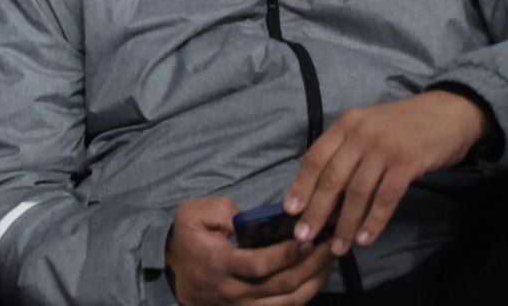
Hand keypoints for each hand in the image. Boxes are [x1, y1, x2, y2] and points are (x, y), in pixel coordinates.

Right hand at [165, 197, 332, 305]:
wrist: (174, 274)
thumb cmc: (187, 240)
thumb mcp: (192, 214)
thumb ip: (220, 210)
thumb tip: (247, 217)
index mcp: (221, 265)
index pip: (259, 265)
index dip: (286, 254)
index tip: (307, 238)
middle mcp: (236, 292)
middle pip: (282, 285)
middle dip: (311, 265)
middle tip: (332, 245)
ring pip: (290, 302)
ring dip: (315, 281)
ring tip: (331, 259)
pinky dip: (307, 294)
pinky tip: (318, 276)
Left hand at [284, 91, 486, 255]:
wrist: (447, 113)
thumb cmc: (403, 126)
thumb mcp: (367, 128)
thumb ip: (346, 151)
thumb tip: (322, 190)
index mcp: (345, 125)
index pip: (315, 158)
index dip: (301, 185)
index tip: (290, 210)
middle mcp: (360, 134)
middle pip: (332, 178)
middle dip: (316, 210)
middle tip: (304, 236)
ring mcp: (384, 148)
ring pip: (358, 192)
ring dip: (345, 224)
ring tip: (337, 247)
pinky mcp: (408, 163)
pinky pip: (386, 197)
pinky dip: (374, 221)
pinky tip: (365, 238)